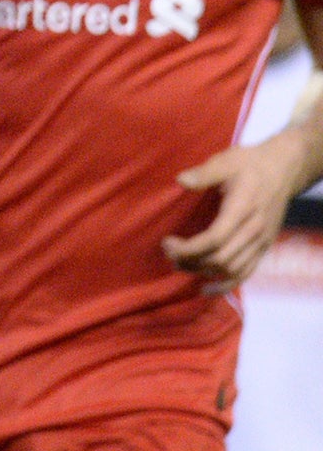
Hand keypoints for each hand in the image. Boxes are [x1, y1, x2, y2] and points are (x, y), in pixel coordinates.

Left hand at [161, 135, 304, 294]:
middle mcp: (254, 230)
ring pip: (232, 270)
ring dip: (203, 272)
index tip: (167, 243)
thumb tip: (181, 180)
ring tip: (179, 264)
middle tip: (168, 252)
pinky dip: (226, 285)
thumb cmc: (250, 163)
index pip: (215, 239)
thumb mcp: (226, 161)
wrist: (283, 169)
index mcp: (243, 209)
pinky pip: (246, 273)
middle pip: (221, 258)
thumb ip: (204, 173)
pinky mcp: (264, 247)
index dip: (189, 248)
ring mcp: (261, 241)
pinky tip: (206, 290)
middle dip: (190, 261)